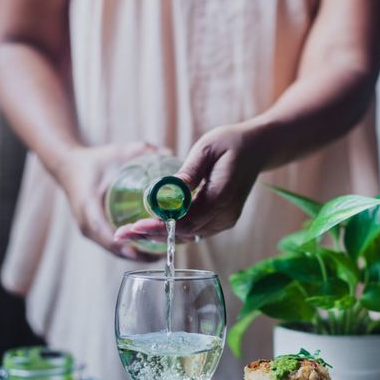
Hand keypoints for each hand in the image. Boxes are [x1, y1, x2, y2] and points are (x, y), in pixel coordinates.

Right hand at [59, 141, 164, 259]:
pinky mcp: (94, 231)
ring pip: (116, 250)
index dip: (125, 244)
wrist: (69, 166)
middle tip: (165, 253)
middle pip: (115, 248)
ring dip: (138, 255)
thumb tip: (169, 153)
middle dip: (140, 254)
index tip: (144, 249)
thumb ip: (141, 151)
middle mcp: (87, 223)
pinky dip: (131, 250)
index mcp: (88, 206)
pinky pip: (114, 246)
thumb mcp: (116, 153)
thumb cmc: (93, 160)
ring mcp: (90, 230)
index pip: (106, 232)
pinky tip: (151, 250)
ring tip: (163, 254)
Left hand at [113, 123, 267, 242]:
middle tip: (122, 234)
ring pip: (188, 235)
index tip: (135, 225)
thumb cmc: (231, 143)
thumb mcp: (207, 148)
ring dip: (159, 236)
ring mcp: (225, 221)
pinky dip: (172, 232)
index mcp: (222, 197)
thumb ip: (188, 171)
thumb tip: (167, 191)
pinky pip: (193, 231)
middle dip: (151, 234)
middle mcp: (225, 216)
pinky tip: (151, 229)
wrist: (258, 148)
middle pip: (184, 233)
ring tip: (130, 234)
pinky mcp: (222, 221)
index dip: (159, 225)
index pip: (186, 220)